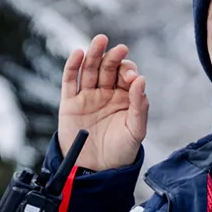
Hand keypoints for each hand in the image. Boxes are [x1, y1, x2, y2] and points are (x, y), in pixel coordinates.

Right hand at [59, 34, 146, 171]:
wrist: (96, 170)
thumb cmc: (120, 151)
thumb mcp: (136, 130)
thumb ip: (140, 105)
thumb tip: (141, 80)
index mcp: (124, 97)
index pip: (126, 75)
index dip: (128, 71)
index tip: (131, 77)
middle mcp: (105, 93)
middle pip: (107, 68)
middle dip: (113, 57)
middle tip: (120, 49)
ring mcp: (87, 96)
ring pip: (89, 70)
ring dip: (94, 54)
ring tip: (100, 41)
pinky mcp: (70, 102)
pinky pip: (70, 81)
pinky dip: (72, 66)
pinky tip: (78, 53)